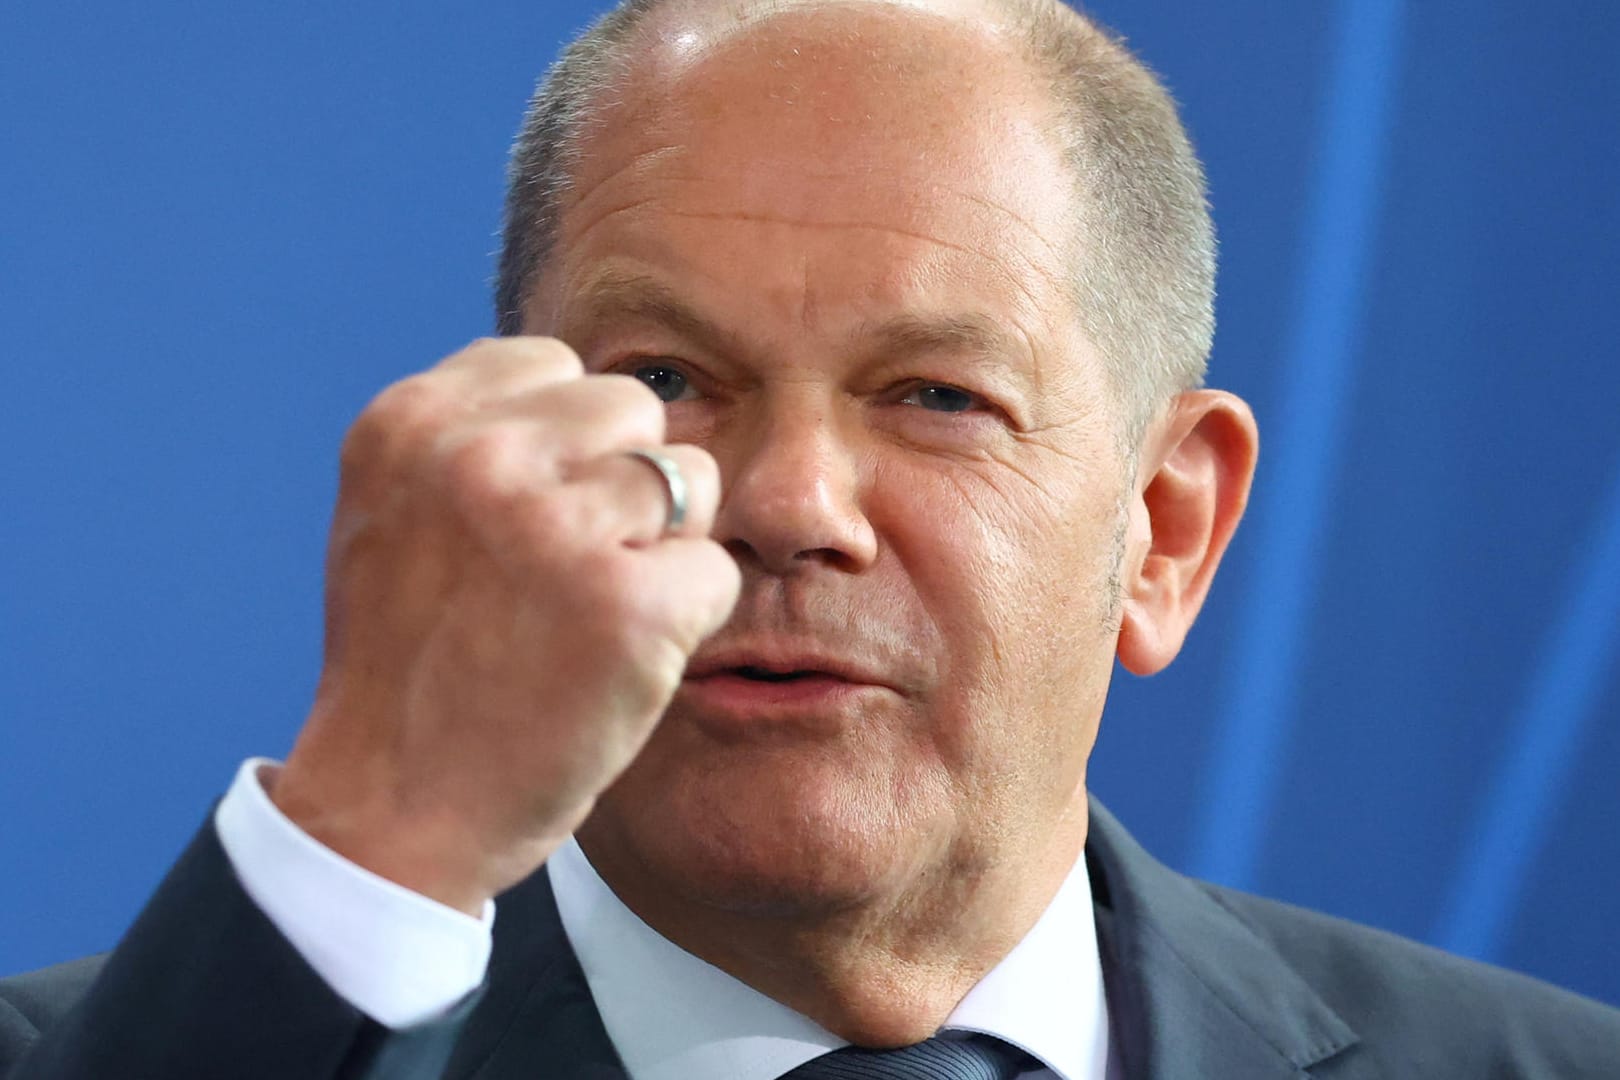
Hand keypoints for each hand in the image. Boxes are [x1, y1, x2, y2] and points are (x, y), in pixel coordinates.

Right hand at [270, 337, 738, 913]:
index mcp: (410, 423)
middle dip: (622, 483)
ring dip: (661, 546)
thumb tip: (589, 392)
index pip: (552, 363)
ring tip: (590, 615)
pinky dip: (688, 618)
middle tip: (567, 573)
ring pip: (689, 478)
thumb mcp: (398, 514)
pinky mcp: (628, 605)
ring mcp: (553, 528)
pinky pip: (715, 568)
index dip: (567, 445)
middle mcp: (477, 456)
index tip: (531, 520)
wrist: (392, 810)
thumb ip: (472, 436)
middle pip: (631, 407)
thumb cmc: (412, 663)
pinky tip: (620, 662)